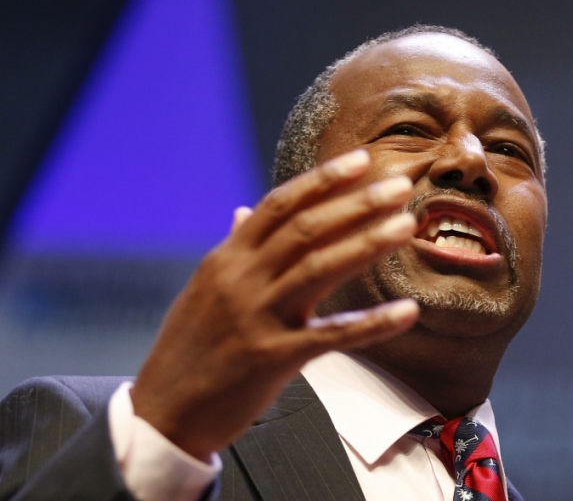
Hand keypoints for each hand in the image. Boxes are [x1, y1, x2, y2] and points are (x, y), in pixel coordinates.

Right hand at [131, 150, 418, 459]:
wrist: (164, 411)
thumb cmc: (191, 347)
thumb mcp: (205, 289)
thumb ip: (233, 248)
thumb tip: (242, 210)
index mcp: (227, 259)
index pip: (280, 205)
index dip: (323, 181)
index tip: (362, 161)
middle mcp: (241, 279)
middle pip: (306, 229)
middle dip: (357, 203)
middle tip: (400, 185)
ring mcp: (256, 318)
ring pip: (319, 268)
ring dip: (368, 244)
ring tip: (407, 225)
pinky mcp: (273, 359)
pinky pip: (332, 336)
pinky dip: (372, 323)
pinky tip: (408, 312)